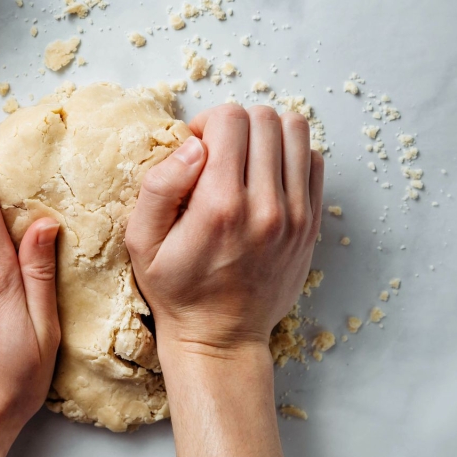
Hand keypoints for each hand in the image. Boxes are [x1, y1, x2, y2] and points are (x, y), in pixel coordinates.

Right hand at [126, 104, 323, 354]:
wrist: (221, 337)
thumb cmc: (177, 290)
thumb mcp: (141, 242)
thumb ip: (159, 186)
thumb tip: (193, 144)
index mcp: (220, 205)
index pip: (230, 119)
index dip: (206, 123)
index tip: (195, 148)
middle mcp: (265, 206)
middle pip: (264, 118)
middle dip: (236, 125)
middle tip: (218, 154)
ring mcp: (296, 215)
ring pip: (297, 131)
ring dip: (267, 134)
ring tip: (245, 160)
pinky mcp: (311, 225)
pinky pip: (315, 161)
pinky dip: (292, 156)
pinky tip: (267, 178)